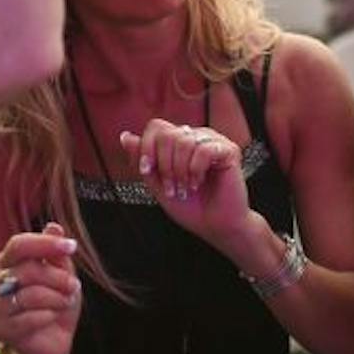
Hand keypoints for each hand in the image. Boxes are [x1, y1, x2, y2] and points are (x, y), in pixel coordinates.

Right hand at [0, 223, 81, 353]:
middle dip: (58, 278)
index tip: (71, 247)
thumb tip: (54, 227)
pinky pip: (30, 317)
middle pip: (27, 270)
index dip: (45, 244)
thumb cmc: (54, 303)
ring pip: (30, 295)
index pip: (19, 245)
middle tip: (73, 286)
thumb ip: (56, 254)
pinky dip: (49, 316)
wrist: (51, 341)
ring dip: (56, 298)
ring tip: (65, 301)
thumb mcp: (62, 275)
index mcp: (8, 263)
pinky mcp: (2, 329)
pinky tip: (52, 317)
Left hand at [121, 118, 252, 255]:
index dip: (147, 147)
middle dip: (164, 165)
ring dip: (180, 170)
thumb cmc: (189, 207)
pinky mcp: (228, 150)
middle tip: (172, 187)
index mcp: (179, 141)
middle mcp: (195, 136)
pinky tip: (198, 182)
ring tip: (186, 188)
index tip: (147, 171)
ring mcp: (213, 141)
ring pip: (184, 140)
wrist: (213, 226)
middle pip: (167, 134)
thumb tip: (125, 136)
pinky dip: (196, 170)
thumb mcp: (157, 184)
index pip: (156, 127)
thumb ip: (143, 160)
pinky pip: (203, 149)